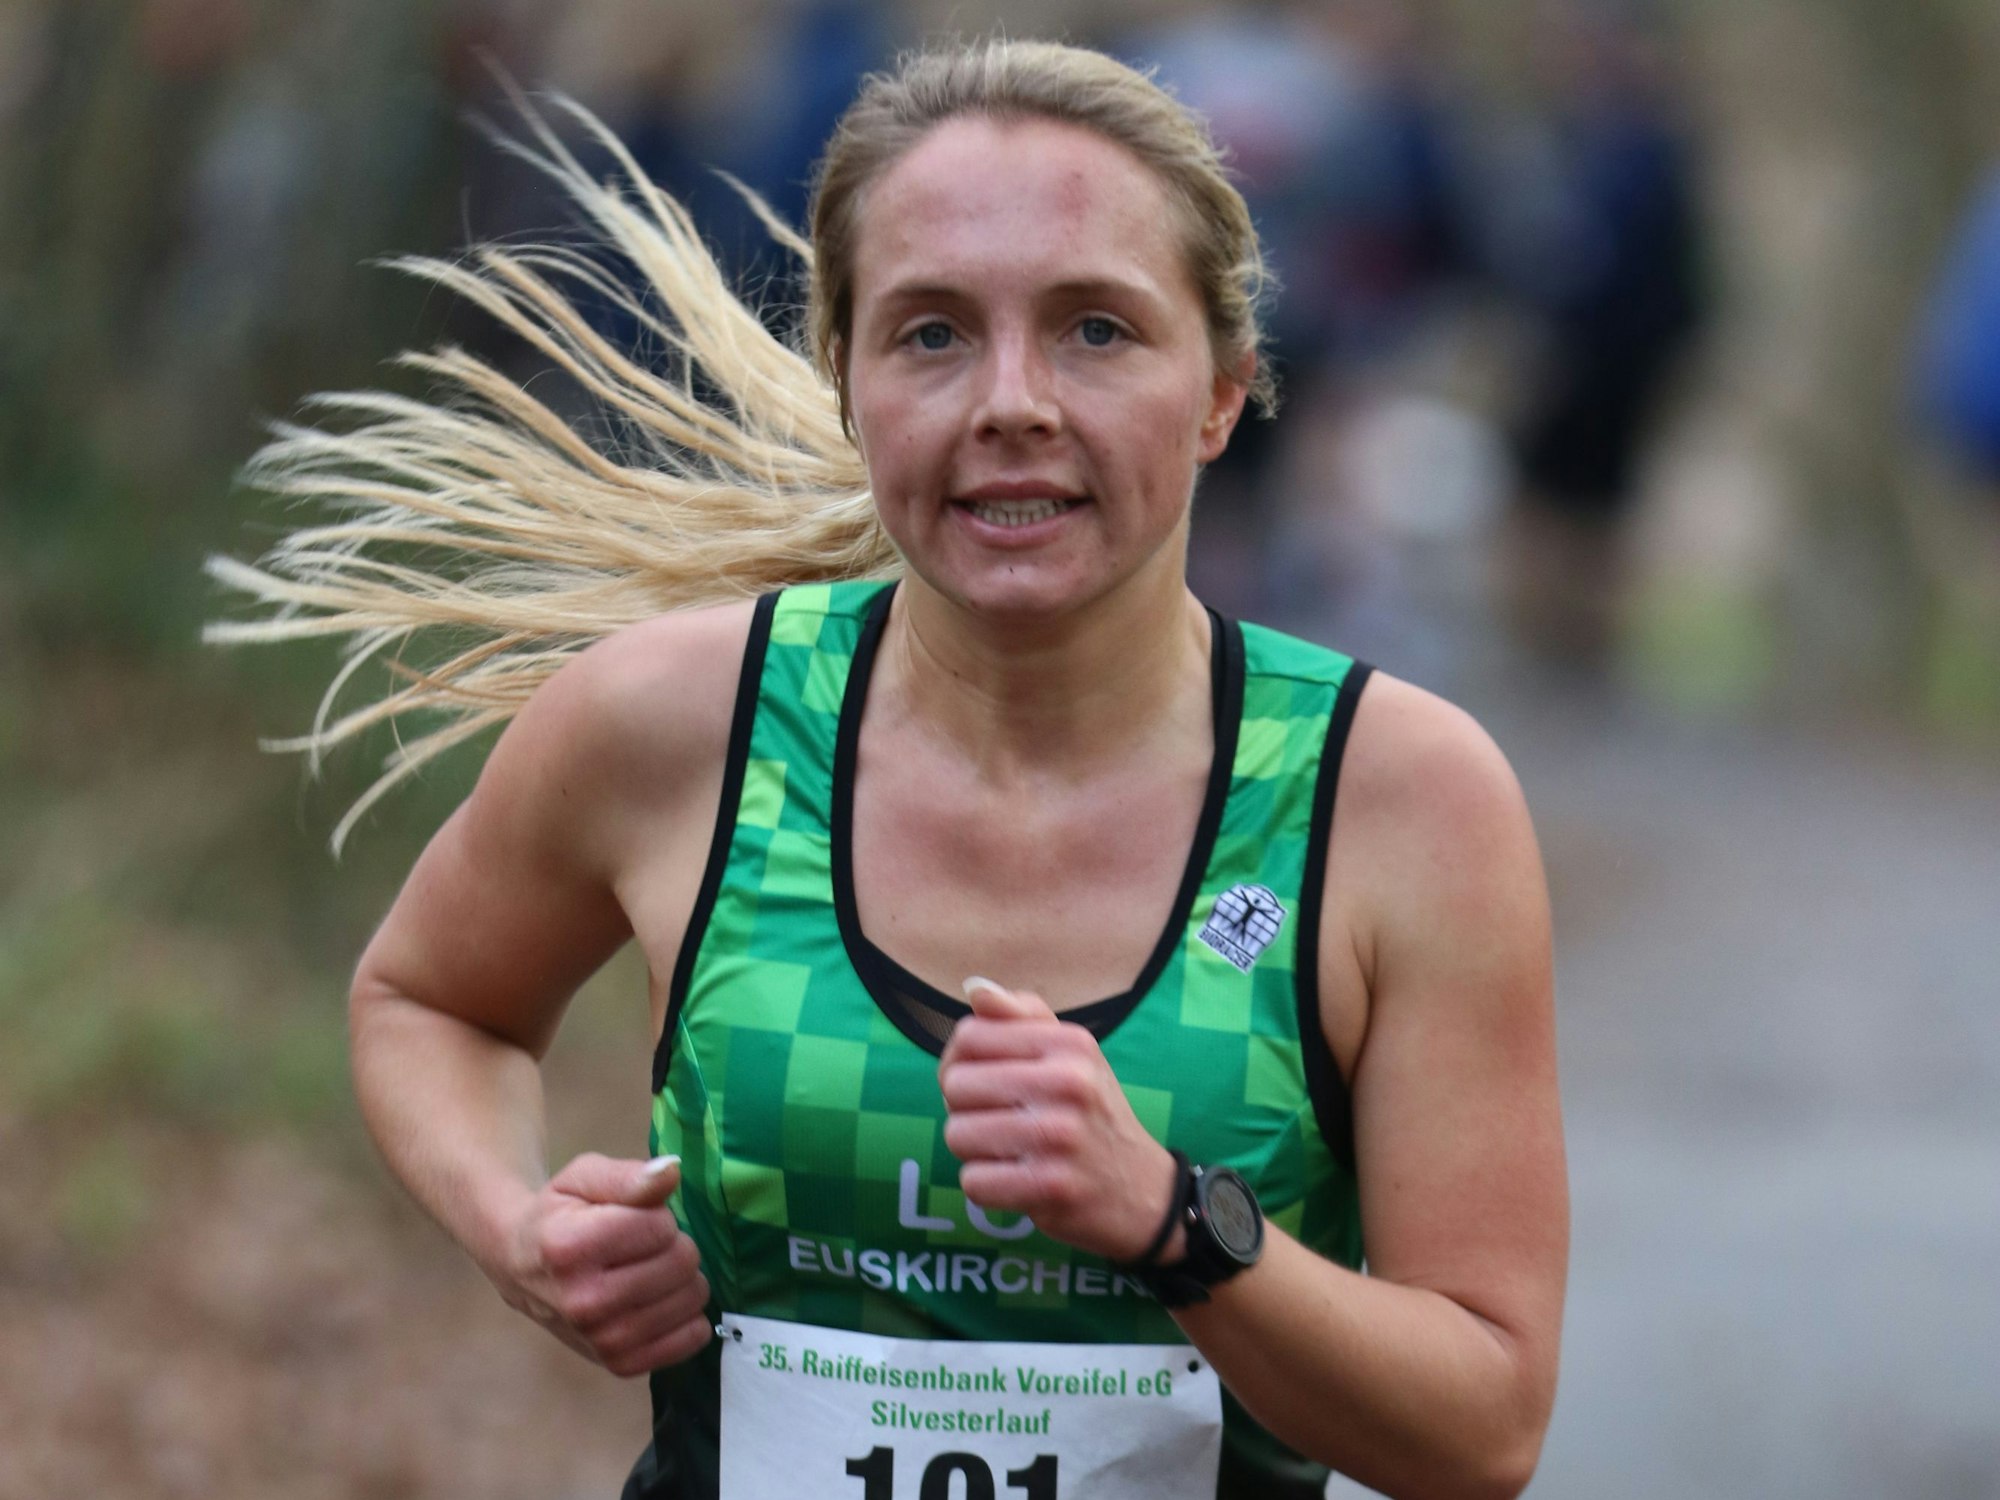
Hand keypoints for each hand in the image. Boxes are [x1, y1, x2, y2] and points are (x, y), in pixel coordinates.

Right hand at [492, 1152, 712, 1376]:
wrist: (520, 1266)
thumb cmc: (558, 1214)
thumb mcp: (584, 1178)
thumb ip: (628, 1176)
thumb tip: (670, 1171)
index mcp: (568, 1249)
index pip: (660, 1226)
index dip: (657, 1215)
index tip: (633, 1219)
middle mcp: (583, 1302)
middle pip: (681, 1263)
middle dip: (673, 1244)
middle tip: (643, 1246)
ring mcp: (602, 1340)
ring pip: (692, 1298)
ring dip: (682, 1279)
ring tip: (650, 1270)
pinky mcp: (621, 1364)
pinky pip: (691, 1338)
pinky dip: (688, 1317)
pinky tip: (661, 1301)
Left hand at [939, 978, 1180, 1262]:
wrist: (1144, 1193)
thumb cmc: (1091, 1115)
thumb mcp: (1072, 1055)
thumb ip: (1021, 1016)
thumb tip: (974, 986)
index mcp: (1070, 1043)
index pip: (970, 1035)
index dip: (961, 1061)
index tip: (984, 1082)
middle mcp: (1069, 1082)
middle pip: (956, 1085)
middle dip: (965, 1109)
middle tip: (1002, 1122)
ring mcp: (1062, 1137)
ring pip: (958, 1135)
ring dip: (975, 1151)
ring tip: (1011, 1151)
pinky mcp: (1052, 1188)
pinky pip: (974, 1182)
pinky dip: (987, 1187)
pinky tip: (1017, 1181)